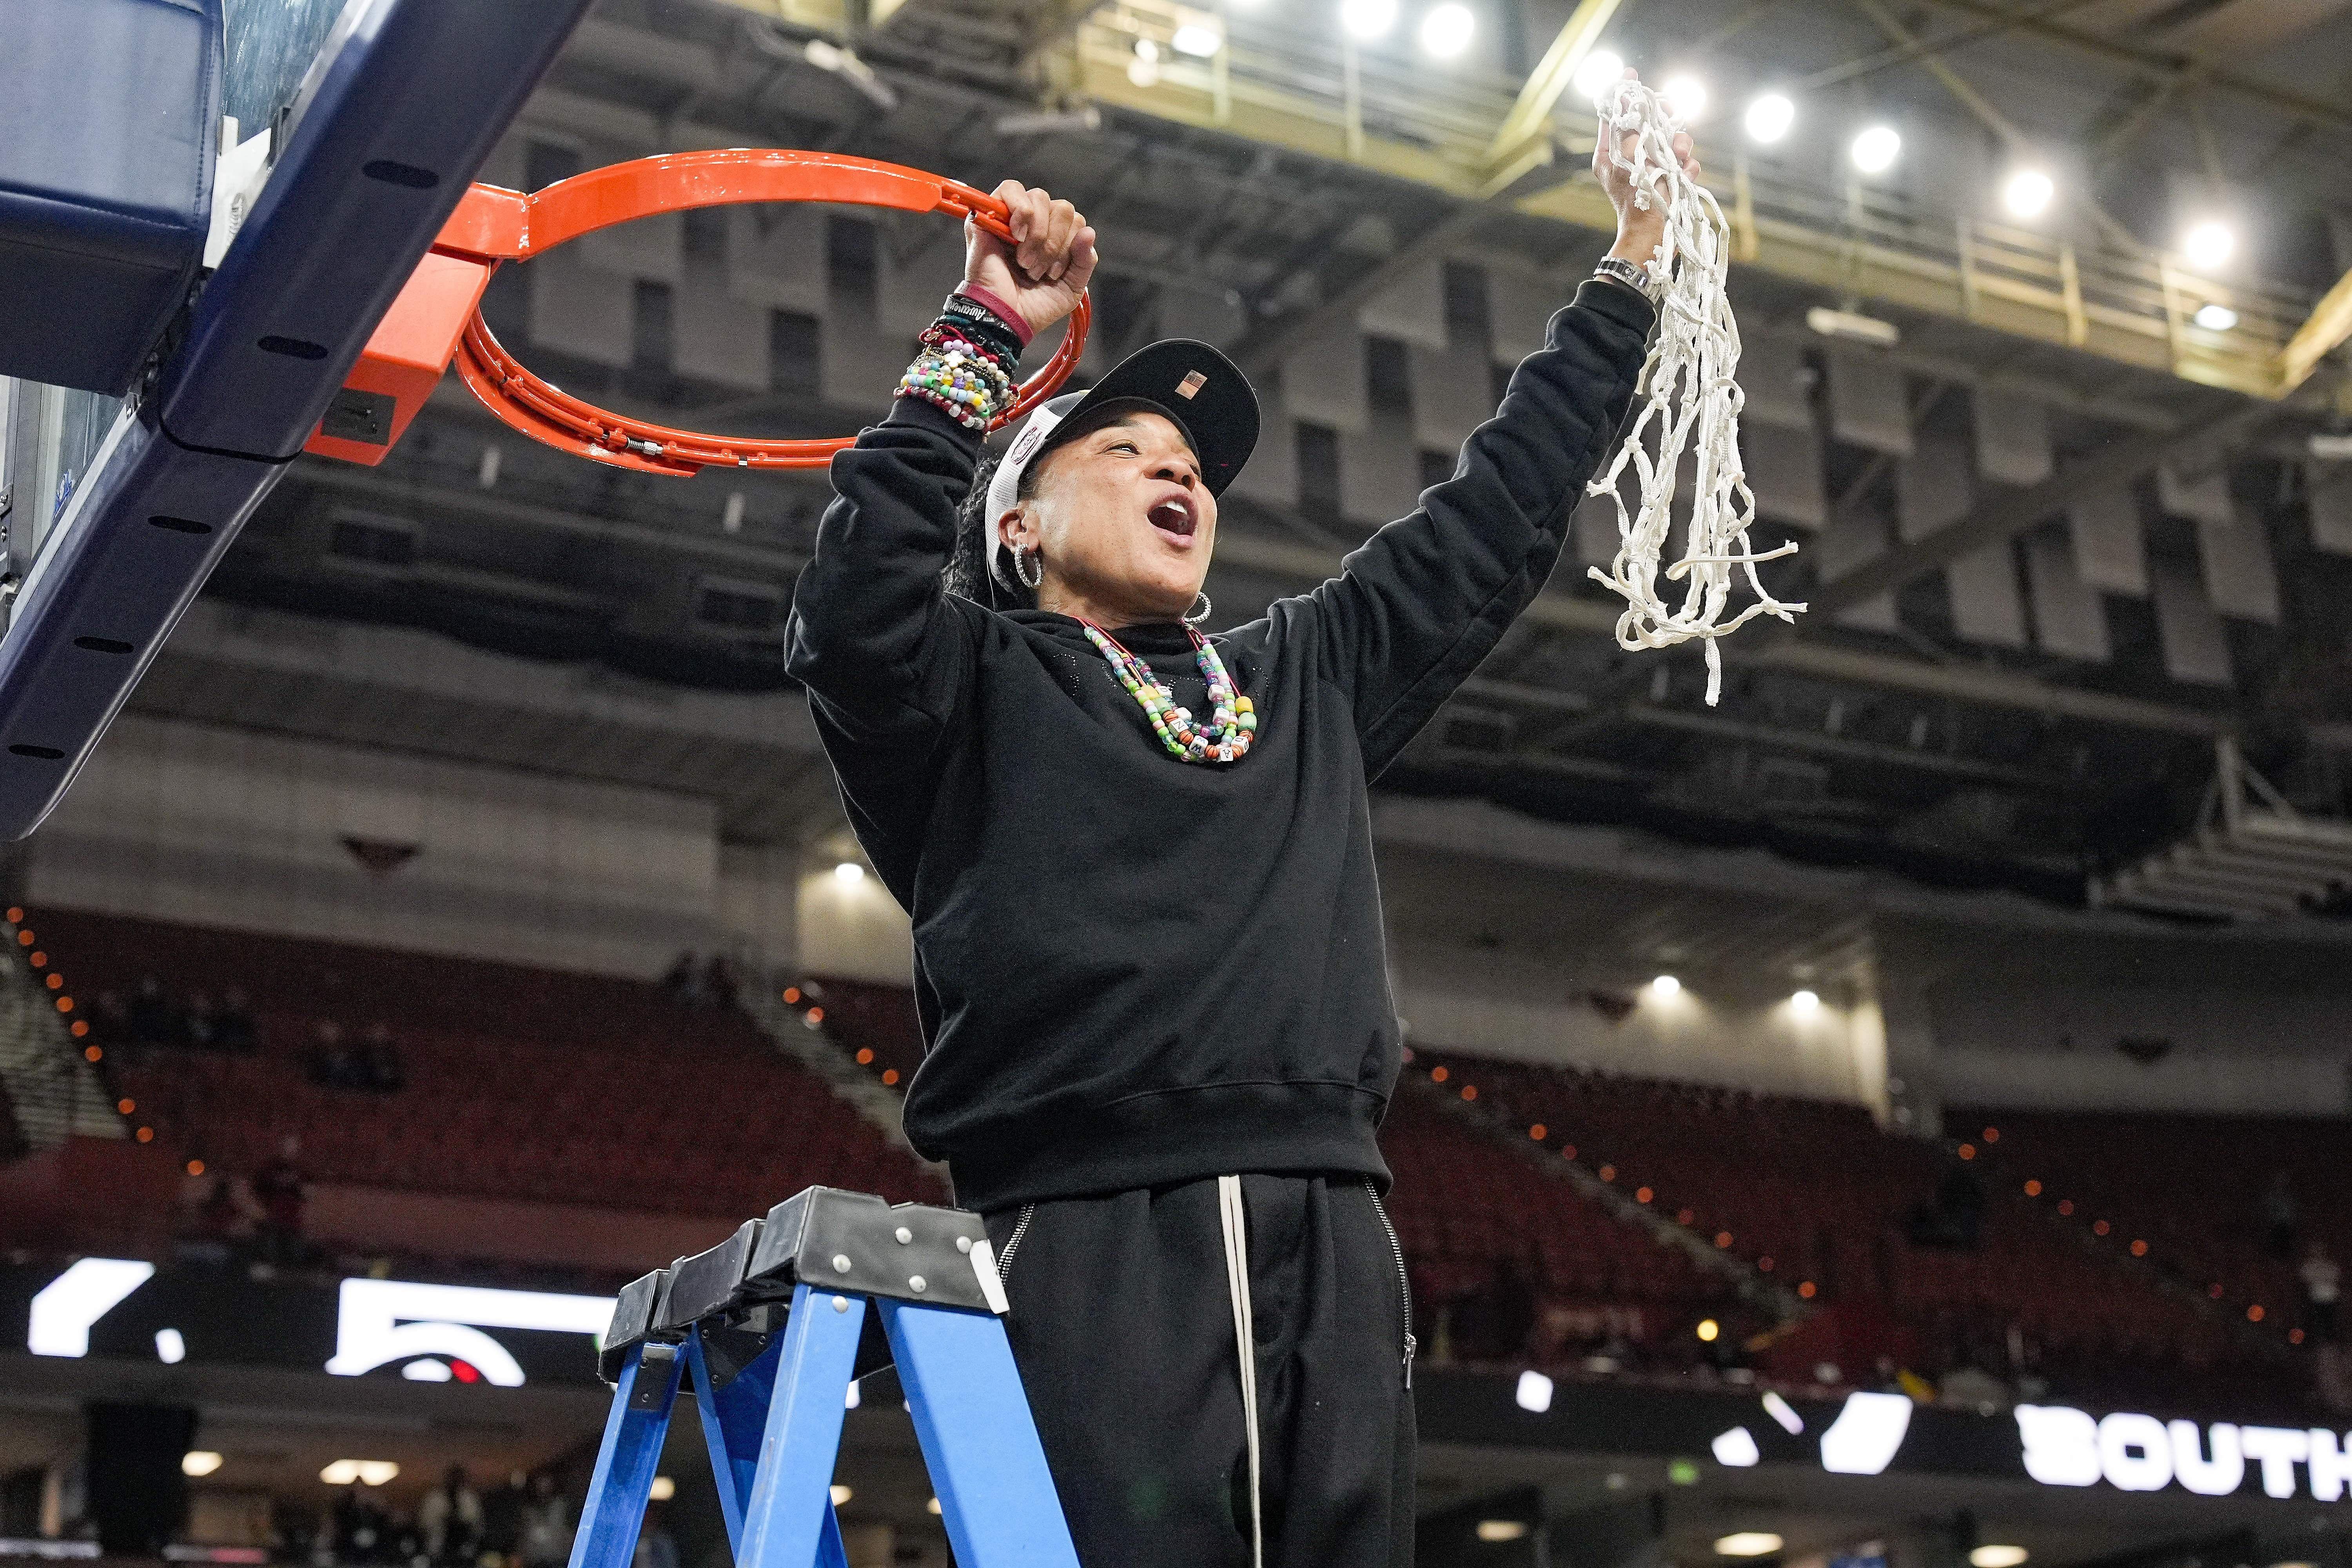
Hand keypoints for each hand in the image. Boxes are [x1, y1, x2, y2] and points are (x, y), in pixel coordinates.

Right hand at [963, 180, 1097, 337]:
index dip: (1069, 246)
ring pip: (1040, 197)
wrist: (1003, 317)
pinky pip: (1011, 188)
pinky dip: (1021, 212)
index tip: (1052, 274)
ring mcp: (1012, 217)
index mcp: (1053, 238)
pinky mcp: (989, 214)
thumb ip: (1084, 260)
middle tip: (1036, 269)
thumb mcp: (1072, 287)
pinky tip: (1016, 236)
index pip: (1075, 220)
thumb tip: (1089, 232)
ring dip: (1038, 233)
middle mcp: (1034, 224)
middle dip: (1054, 242)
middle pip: (1062, 207)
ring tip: (1024, 259)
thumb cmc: (1033, 307)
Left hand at [1590, 68, 1700, 266]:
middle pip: (1650, 123)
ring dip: (1680, 144)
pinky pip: (1686, 164)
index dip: (1625, 94)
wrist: (1651, 235)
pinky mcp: (1673, 181)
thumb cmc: (1634, 199)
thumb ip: (1628, 128)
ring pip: (1673, 140)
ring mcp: (1654, 169)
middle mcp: (1633, 158)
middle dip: (1663, 117)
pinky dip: (1687, 167)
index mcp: (1613, 152)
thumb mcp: (1626, 157)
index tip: (1631, 75)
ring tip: (1678, 156)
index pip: (1617, 114)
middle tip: (1669, 114)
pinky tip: (1683, 174)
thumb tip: (1627, 100)